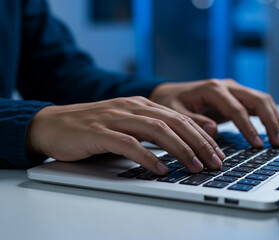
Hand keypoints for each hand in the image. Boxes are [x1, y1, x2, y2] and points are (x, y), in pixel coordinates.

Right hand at [26, 97, 224, 174]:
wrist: (53, 124)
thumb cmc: (92, 128)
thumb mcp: (125, 125)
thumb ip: (148, 132)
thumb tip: (175, 148)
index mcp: (141, 105)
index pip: (179, 118)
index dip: (201, 135)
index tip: (217, 152)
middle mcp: (131, 107)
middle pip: (174, 122)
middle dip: (199, 143)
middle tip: (215, 162)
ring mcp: (115, 118)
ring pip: (156, 130)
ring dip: (180, 149)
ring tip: (195, 166)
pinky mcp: (98, 132)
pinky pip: (128, 144)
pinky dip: (147, 156)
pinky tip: (160, 169)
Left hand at [150, 79, 278, 147]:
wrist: (170, 95)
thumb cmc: (171, 103)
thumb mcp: (175, 113)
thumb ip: (193, 121)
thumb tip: (213, 130)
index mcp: (212, 88)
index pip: (237, 108)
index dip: (248, 128)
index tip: (257, 145)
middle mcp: (226, 86)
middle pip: (257, 99)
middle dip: (270, 121)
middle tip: (277, 143)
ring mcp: (233, 91)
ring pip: (262, 100)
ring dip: (274, 119)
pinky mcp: (235, 98)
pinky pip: (257, 106)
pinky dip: (268, 118)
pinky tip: (272, 133)